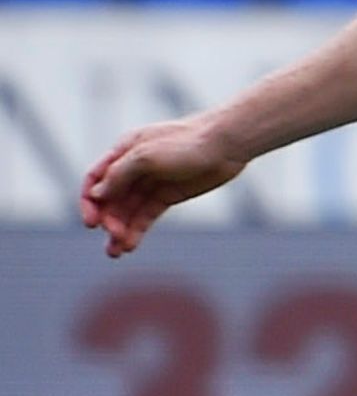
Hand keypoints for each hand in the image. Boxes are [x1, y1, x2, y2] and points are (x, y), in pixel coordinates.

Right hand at [79, 116, 246, 257]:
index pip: (96, 178)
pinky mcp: (169, 195)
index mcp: (125, 150)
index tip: (91, 223)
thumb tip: (97, 194)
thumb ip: (119, 174)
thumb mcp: (147, 156)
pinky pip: (146, 215)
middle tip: (114, 235)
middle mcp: (134, 167)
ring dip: (119, 230)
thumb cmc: (188, 142)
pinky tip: (130, 246)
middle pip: (111, 198)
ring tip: (117, 252)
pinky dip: (137, 230)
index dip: (89, 201)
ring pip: (128, 210)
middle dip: (108, 219)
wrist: (228, 144)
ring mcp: (152, 182)